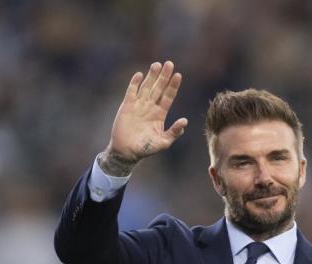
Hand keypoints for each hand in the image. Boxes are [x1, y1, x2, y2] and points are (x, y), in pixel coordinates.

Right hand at [99, 60, 188, 175]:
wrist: (127, 152)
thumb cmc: (146, 148)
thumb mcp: (163, 142)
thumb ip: (174, 132)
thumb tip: (185, 121)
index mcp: (160, 114)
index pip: (168, 96)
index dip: (173, 86)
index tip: (178, 75)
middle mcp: (150, 107)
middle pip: (158, 88)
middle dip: (164, 76)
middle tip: (169, 63)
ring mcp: (138, 105)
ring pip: (146, 87)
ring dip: (151, 76)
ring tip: (156, 64)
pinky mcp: (127, 106)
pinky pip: (131, 92)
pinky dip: (134, 83)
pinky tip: (139, 74)